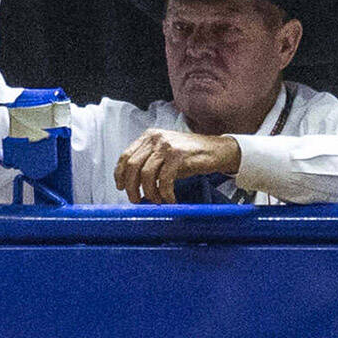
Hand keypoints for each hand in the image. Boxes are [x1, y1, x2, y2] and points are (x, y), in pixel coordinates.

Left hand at [113, 128, 240, 203]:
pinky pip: (164, 179)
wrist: (218, 150)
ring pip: (146, 174)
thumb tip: (133, 187)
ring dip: (149, 192)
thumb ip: (148, 166)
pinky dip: (165, 193)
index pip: (125, 155)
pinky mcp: (178, 155)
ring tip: (156, 201)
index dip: (120, 173)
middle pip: (132, 165)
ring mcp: (166, 145)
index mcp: (148, 137)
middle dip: (131, 186)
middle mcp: (155, 138)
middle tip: (135, 200)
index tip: (120, 187)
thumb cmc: (190, 156)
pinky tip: (170, 199)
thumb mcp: (164, 156)